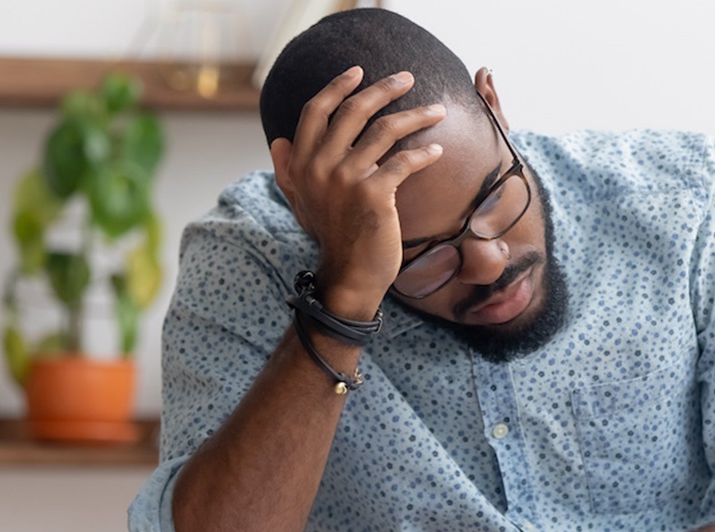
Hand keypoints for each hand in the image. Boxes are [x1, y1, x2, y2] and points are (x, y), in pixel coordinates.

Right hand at [269, 66, 445, 318]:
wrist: (349, 276)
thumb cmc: (331, 237)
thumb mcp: (300, 202)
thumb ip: (288, 170)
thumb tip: (277, 141)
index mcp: (302, 163)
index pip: (316, 111)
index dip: (337, 87)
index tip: (359, 72)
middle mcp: (320, 166)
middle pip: (354, 111)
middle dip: (384, 89)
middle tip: (407, 77)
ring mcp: (347, 178)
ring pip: (385, 130)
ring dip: (416, 115)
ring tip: (438, 110)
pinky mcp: (374, 194)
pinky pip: (404, 161)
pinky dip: (424, 153)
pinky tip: (437, 150)